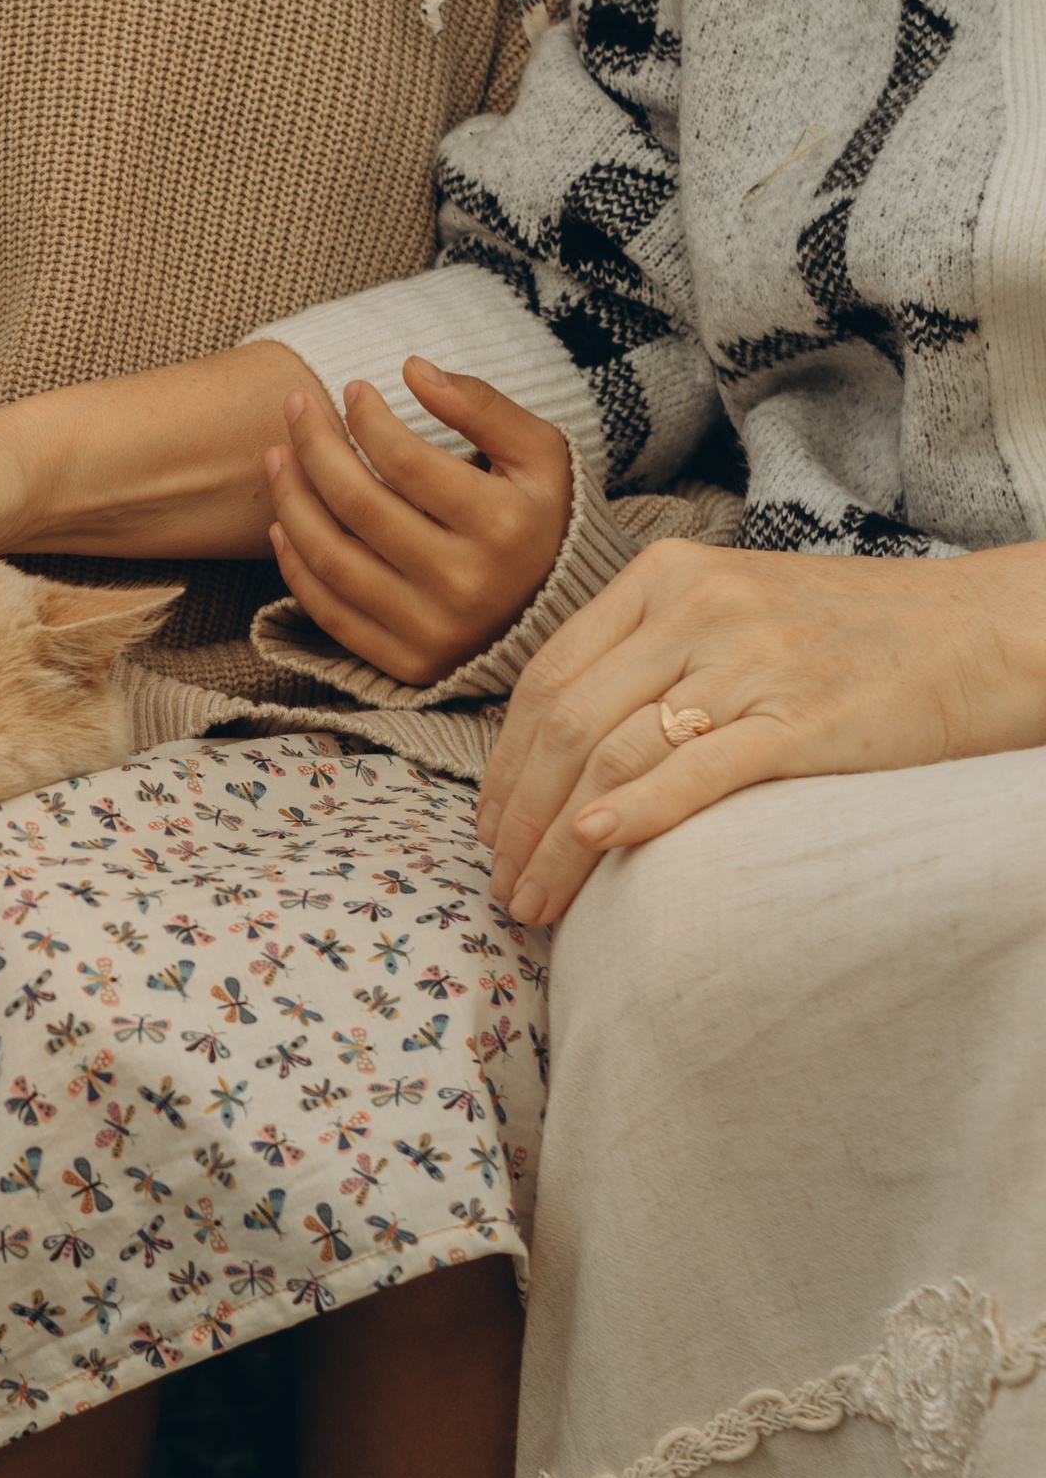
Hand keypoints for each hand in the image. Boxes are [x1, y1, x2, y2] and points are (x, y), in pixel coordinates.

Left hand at [264, 359, 571, 685]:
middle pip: (357, 504)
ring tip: (278, 457)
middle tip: (295, 406)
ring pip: (331, 557)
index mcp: (504, 525)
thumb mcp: (539, 454)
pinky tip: (282, 523)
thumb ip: (483, 406)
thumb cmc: (539, 518)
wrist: (559, 616)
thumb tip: (412, 368)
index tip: (351, 389)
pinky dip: (295, 564)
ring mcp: (432, 629)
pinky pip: (328, 610)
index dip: (367, 417)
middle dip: (314, 445)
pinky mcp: (404, 662)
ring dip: (291, 500)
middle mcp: (466, 583)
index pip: (406, 460)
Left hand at [477, 537, 1045, 923]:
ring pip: (613, 755)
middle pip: (565, 724)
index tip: (486, 827)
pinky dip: (635, 809)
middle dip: (517, 815)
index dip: (504, 764)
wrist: (990, 632)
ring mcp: (749, 660)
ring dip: (558, 839)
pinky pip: (696, 767)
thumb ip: (647, 659)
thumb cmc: (854, 636)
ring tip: (535, 898)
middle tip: (500, 881)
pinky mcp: (802, 717)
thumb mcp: (732, 613)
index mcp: (664, 578)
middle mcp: (696, 609)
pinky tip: (594, 843)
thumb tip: (558, 755)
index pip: (547, 679)